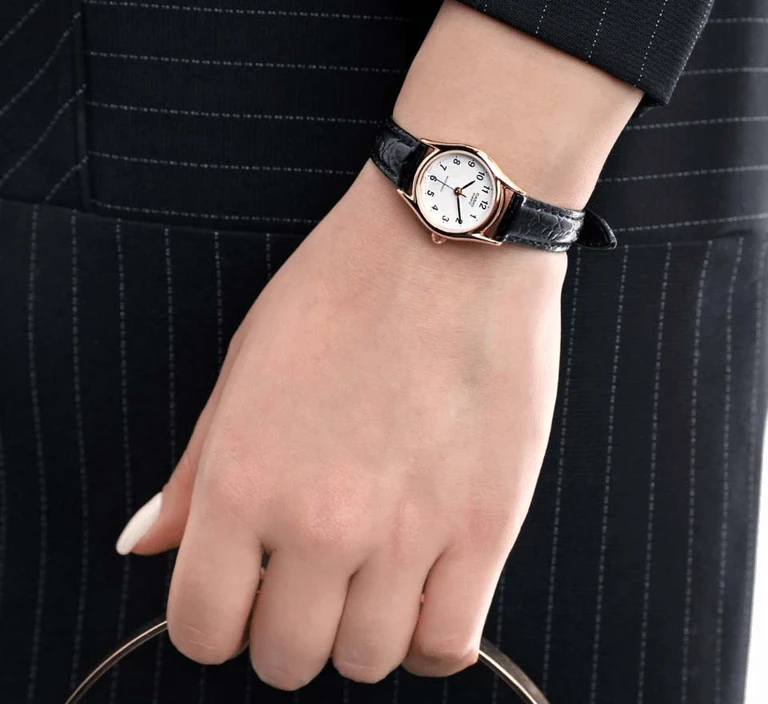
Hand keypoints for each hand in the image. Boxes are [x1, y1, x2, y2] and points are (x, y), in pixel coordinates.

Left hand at [118, 162, 565, 687]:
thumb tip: (147, 540)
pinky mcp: (486, 525)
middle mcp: (320, 521)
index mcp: (243, 480)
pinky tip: (426, 597)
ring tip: (373, 580)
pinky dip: (431, 639)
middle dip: (288, 632)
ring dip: (361, 633)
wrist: (450, 240)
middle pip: (287, 658)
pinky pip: (450, 642)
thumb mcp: (245, 365)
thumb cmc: (346, 287)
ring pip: (368, 661)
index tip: (240, 599)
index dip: (215, 624)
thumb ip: (192, 470)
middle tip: (310, 584)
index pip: (202, 627)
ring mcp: (408, 531)